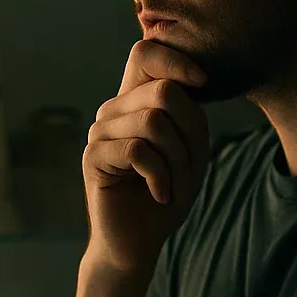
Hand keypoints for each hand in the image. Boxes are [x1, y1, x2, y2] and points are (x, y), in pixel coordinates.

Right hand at [83, 41, 210, 274]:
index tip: (202, 84)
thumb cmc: (167, 195)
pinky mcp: (93, 157)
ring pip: (153, 122)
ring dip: (176, 161)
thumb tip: (183, 86)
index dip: (176, 60)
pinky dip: (160, 176)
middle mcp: (114, 109)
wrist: (139, 243)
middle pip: (162, 90)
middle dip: (188, 134)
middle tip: (187, 168)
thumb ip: (189, 115)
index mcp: (136, 101)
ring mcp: (100, 132)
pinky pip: (138, 151)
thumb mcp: (191, 152)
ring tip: (172, 185)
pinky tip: (159, 194)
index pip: (145, 53)